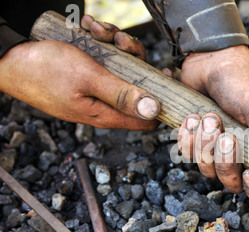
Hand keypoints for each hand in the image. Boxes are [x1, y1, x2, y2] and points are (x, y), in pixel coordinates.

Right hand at [0, 15, 159, 129]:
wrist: (7, 55)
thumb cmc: (43, 69)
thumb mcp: (89, 78)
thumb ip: (122, 94)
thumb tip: (153, 110)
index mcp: (106, 112)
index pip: (146, 118)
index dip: (161, 101)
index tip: (166, 77)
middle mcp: (103, 102)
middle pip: (137, 84)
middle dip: (134, 58)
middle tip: (120, 41)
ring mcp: (94, 86)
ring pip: (120, 65)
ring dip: (114, 43)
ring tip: (97, 30)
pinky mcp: (85, 73)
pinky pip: (103, 57)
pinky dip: (99, 40)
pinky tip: (87, 28)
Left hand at [178, 46, 248, 200]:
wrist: (209, 60)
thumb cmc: (241, 81)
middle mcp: (242, 154)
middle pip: (233, 184)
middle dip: (226, 162)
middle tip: (225, 135)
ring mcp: (217, 150)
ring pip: (207, 171)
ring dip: (205, 146)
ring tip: (208, 118)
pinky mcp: (196, 142)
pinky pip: (188, 156)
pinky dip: (188, 139)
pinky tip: (192, 118)